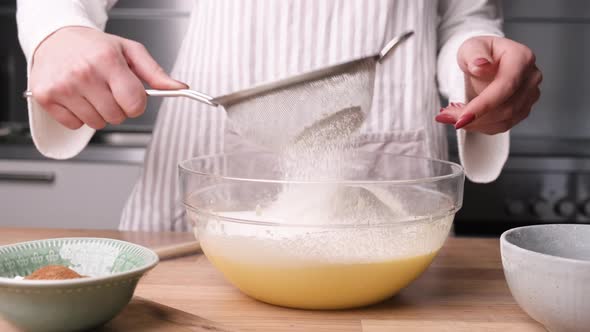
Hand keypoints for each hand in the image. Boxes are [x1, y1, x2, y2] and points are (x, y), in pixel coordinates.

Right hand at [29, 26, 186, 129]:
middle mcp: (84, 73)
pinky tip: (76, 97)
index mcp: (108, 60)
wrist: (56, 37)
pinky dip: (78, 116)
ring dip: (99, 113)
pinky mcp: (45, 97)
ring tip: (92, 92)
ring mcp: (63, 86)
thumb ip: (156, 73)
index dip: (137, 104)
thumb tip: (178, 88)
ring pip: (96, 123)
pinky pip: (75, 125)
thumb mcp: (130, 51)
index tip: (131, 95)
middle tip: (109, 90)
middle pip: (117, 116)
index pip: (134, 103)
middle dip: (118, 108)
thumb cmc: (95, 46)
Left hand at [435, 36, 541, 133]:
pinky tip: (465, 119)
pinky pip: (502, 125)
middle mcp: (531, 77)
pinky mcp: (523, 109)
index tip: (462, 118)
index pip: (506, 85)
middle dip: (474, 116)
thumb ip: (475, 55)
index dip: (484, 104)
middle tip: (446, 116)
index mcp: (522, 57)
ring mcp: (530, 95)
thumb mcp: (470, 47)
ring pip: (504, 120)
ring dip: (475, 123)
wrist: (485, 61)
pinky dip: (481, 126)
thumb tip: (481, 66)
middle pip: (506, 107)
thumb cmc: (479, 53)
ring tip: (452, 116)